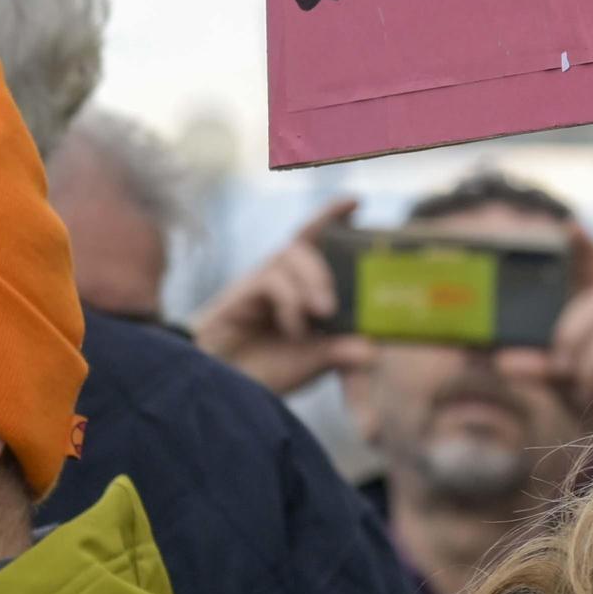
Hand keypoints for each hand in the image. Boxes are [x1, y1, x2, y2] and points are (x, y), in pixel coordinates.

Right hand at [191, 202, 374, 395]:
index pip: (317, 245)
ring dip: (312, 279)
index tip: (355, 201)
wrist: (221, 392)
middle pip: (304, 243)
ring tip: (324, 311)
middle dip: (326, 245)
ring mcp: (258, 286)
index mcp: (300, 289)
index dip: (332, 219)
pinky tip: (295, 329)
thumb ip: (339, 353)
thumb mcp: (312, 361)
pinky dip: (289, 301)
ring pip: (289, 256)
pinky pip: (270, 281)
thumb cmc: (264, 371)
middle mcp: (279, 281)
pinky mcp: (239, 296)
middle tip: (339, 279)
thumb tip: (372, 351)